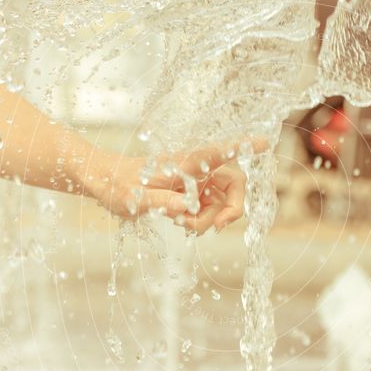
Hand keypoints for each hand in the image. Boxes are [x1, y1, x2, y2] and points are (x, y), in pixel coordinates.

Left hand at [87, 140, 265, 232]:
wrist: (105, 182)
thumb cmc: (117, 183)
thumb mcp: (134, 197)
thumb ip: (160, 201)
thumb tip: (187, 208)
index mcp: (185, 163)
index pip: (219, 152)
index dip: (243, 146)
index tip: (265, 142)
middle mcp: (196, 170)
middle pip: (234, 184)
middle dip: (231, 209)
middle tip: (216, 228)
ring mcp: (196, 182)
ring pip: (222, 202)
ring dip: (210, 220)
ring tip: (184, 227)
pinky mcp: (191, 194)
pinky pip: (209, 209)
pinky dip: (202, 221)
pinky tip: (184, 225)